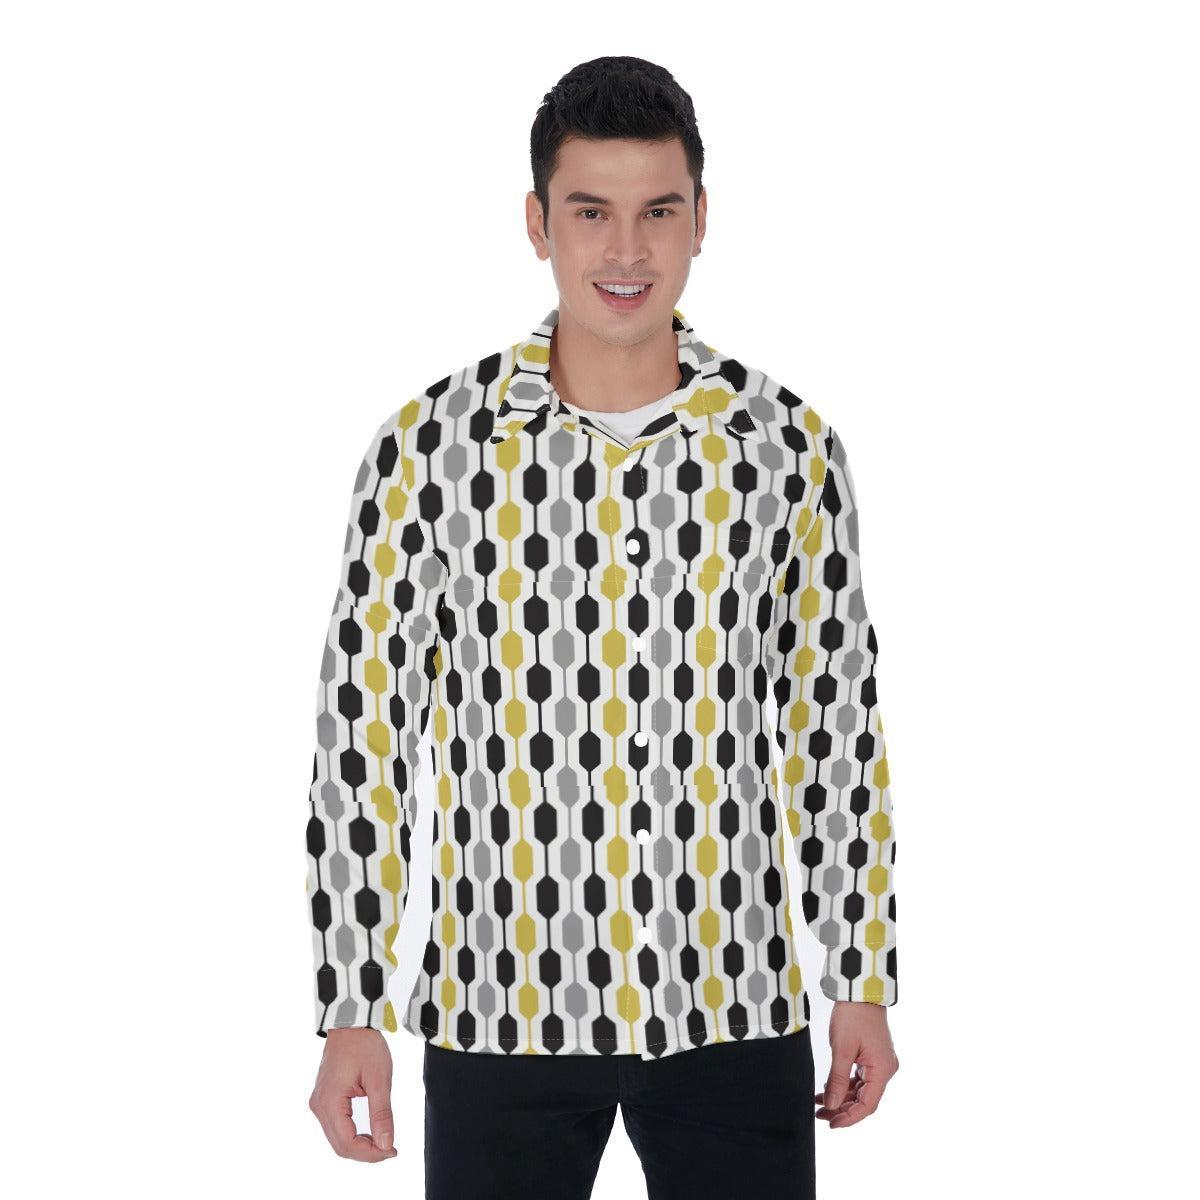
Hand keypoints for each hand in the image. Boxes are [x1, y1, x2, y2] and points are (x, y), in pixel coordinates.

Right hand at [308, 1028, 398, 1160]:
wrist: (351, 1023)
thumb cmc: (365, 1046)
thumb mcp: (379, 1080)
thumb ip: (381, 1114)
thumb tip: (386, 1145)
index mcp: (330, 1101)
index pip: (347, 1143)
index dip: (370, 1153)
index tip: (392, 1151)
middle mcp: (319, 1105)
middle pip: (340, 1145)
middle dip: (366, 1152)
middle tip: (390, 1148)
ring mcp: (319, 1102)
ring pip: (337, 1138)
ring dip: (359, 1145)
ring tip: (383, 1141)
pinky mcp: (324, 1098)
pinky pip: (336, 1126)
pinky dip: (352, 1134)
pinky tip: (369, 1131)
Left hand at [814, 1001, 899, 1128]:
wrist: (859, 991)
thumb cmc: (852, 1016)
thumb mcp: (841, 1050)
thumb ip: (836, 1079)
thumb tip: (831, 1105)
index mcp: (882, 1070)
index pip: (867, 1105)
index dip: (849, 1118)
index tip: (831, 1124)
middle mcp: (885, 1069)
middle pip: (864, 1099)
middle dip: (842, 1109)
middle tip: (820, 1114)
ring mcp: (879, 1063)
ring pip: (860, 1090)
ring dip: (841, 1097)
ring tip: (819, 1103)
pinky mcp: (872, 1056)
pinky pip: (859, 1078)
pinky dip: (844, 1085)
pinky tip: (827, 1089)